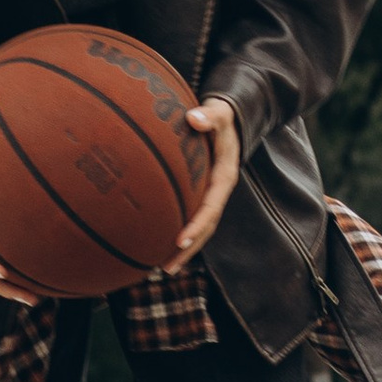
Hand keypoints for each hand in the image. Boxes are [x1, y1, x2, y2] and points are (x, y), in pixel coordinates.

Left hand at [168, 96, 239, 266]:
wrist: (226, 120)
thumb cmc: (218, 118)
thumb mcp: (218, 114)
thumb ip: (209, 116)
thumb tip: (193, 117)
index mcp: (223, 179)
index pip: (210, 209)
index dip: (196, 226)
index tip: (179, 241)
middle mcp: (217, 193)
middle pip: (205, 228)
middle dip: (187, 249)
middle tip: (166, 267)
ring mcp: (209, 196)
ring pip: (198, 228)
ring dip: (182, 249)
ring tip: (160, 267)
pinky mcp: (200, 195)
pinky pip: (188, 217)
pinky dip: (175, 232)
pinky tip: (154, 243)